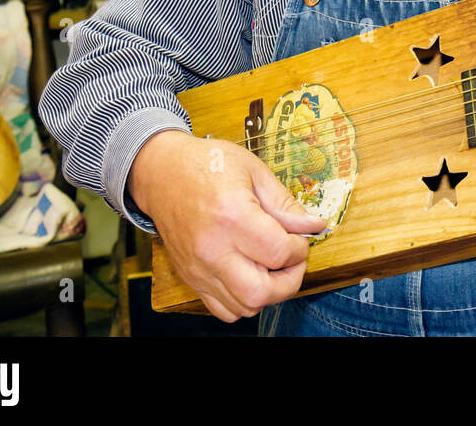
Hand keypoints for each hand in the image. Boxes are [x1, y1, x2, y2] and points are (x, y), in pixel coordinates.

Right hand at [127, 129, 326, 321]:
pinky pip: (223, 309)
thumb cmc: (208, 164)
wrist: (162, 172)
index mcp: (232, 216)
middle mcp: (212, 249)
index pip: (279, 253)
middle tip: (292, 259)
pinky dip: (243, 300)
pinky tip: (250, 274)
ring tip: (271, 266)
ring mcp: (199, 268)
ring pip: (243, 307)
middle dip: (289, 280)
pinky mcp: (191, 278)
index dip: (300, 248)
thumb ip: (285, 203)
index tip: (300, 236)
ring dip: (268, 292)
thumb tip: (313, 226)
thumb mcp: (254, 171)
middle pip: (261, 292)